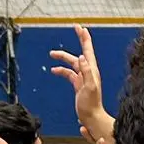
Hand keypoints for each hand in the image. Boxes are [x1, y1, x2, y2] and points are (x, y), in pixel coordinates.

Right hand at [50, 25, 112, 142]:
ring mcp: (83, 77)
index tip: (81, 27)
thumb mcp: (89, 87)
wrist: (91, 116)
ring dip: (63, 58)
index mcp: (92, 70)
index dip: (85, 38)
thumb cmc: (91, 103)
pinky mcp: (78, 84)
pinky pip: (68, 73)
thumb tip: (81, 57)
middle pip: (82, 52)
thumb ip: (86, 72)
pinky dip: (61, 70)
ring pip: (72, 63)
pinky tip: (54, 70)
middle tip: (75, 27)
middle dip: (79, 39)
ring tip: (51, 54)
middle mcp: (88, 71)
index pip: (88, 50)